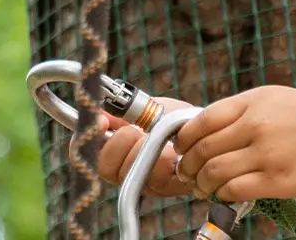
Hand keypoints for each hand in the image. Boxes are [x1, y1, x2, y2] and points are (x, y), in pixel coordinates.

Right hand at [80, 98, 196, 197]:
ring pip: (129, 173)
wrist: (210, 129)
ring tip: (154, 136)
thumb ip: (124, 111)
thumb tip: (100, 111)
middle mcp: (129, 172)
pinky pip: (157, 177)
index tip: (101, 122)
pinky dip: (161, 158)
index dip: (86, 140)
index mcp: (118, 153)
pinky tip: (171, 148)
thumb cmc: (178, 121)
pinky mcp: (170, 186)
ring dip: (140, 150)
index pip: (87, 155)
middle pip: (105, 168)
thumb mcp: (149, 109)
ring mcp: (148, 183)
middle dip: (118, 143)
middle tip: (134, 129)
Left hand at [174, 85, 295, 202]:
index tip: (182, 149)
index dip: (183, 139)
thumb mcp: (277, 99)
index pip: (200, 120)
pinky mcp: (278, 180)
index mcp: (252, 101)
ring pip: (213, 172)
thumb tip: (212, 132)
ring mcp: (266, 153)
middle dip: (187, 165)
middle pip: (202, 148)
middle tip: (187, 174)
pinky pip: (234, 190)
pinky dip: (223, 194)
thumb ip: (245, 112)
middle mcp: (255, 124)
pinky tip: (226, 195)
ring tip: (204, 188)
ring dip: (202, 184)